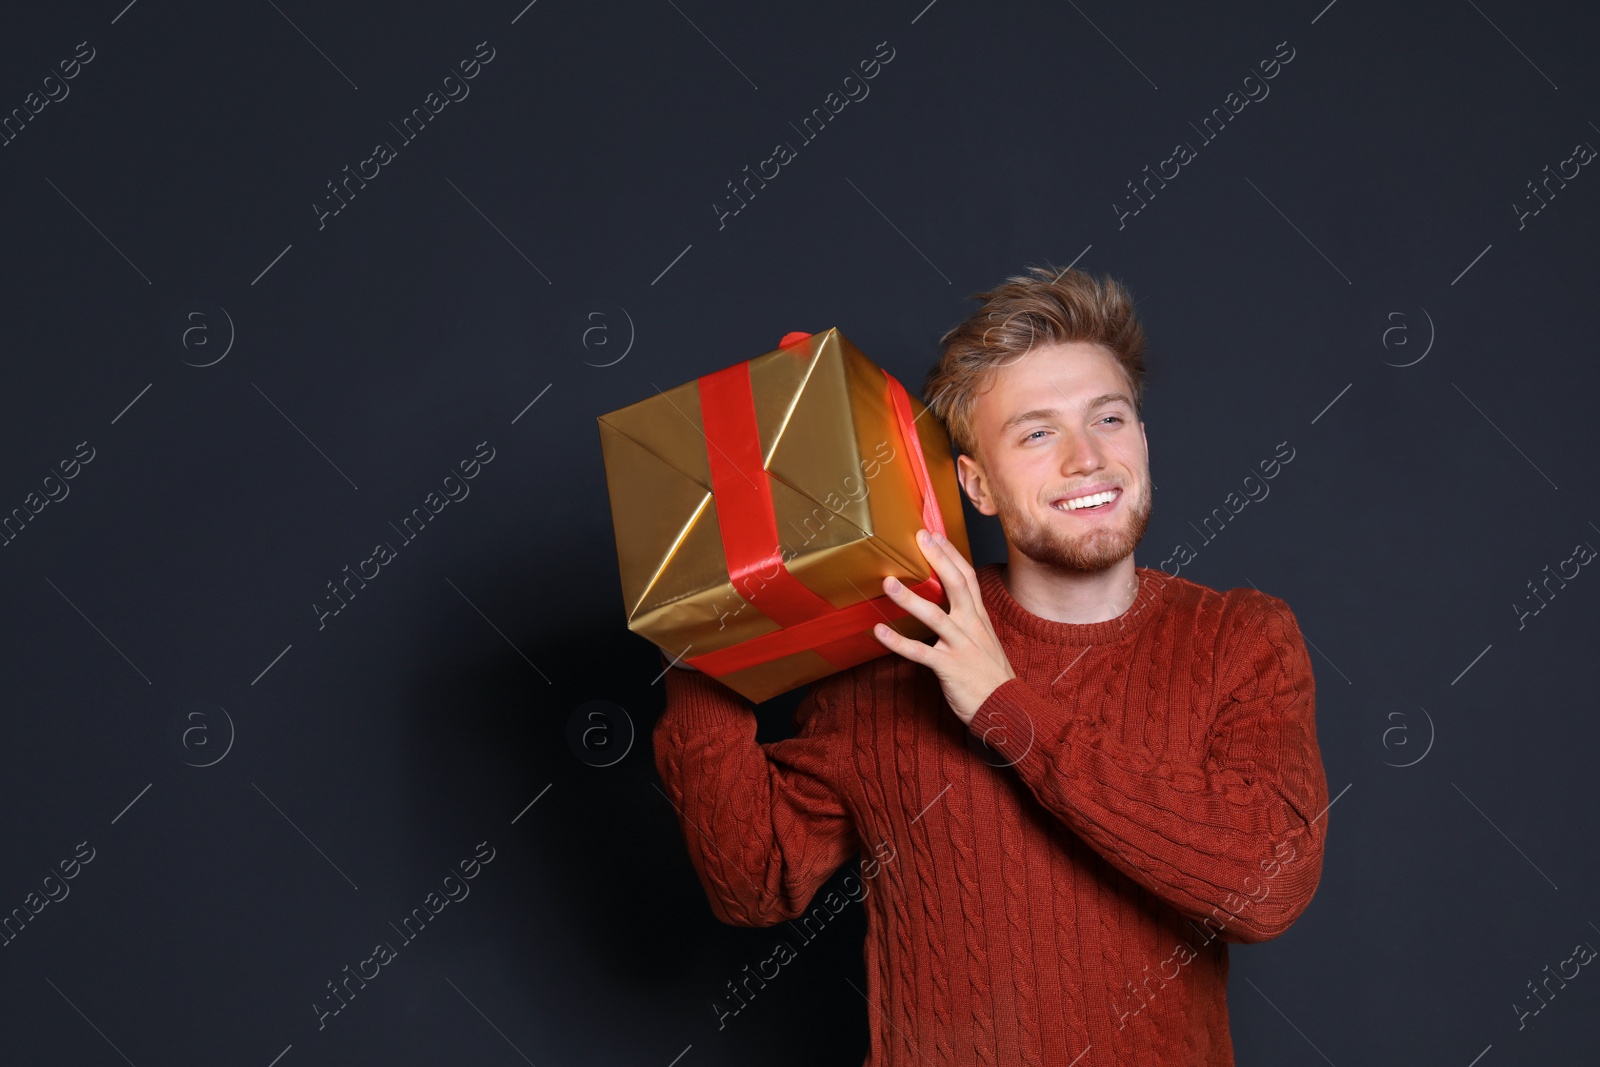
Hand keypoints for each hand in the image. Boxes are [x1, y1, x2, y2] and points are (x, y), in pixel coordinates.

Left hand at [872, 528, 1015, 723]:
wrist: (1007, 709)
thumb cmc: (990, 677)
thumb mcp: (983, 642)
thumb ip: (967, 622)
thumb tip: (949, 606)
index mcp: (979, 619)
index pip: (967, 578)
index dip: (951, 554)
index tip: (935, 534)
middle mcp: (972, 627)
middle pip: (956, 585)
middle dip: (938, 559)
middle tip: (919, 538)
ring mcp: (961, 646)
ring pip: (935, 616)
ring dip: (910, 599)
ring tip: (888, 583)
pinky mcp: (949, 668)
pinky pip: (920, 653)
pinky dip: (898, 642)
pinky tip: (879, 632)